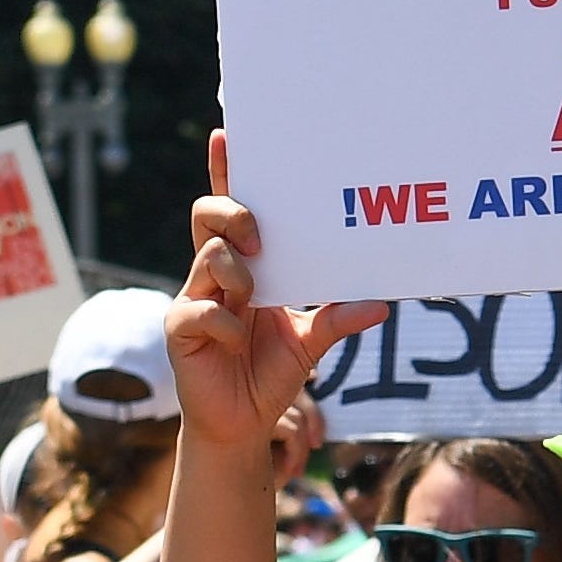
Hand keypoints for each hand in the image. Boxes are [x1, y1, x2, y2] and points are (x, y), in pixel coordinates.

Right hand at [168, 136, 388, 449]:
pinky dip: (228, 324)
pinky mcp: (180, 328)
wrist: (241, 425)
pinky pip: (202, 309)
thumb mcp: (311, 342)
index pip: (231, 210)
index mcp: (244, 267)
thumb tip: (381, 303)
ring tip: (255, 302)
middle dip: (232, 213)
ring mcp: (194, 298)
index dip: (225, 172)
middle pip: (208, 216)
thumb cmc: (269, 375)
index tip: (227, 136)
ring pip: (208, 256)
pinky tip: (238, 341)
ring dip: (238, 274)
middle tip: (259, 237)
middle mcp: (214, 275)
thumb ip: (338, 318)